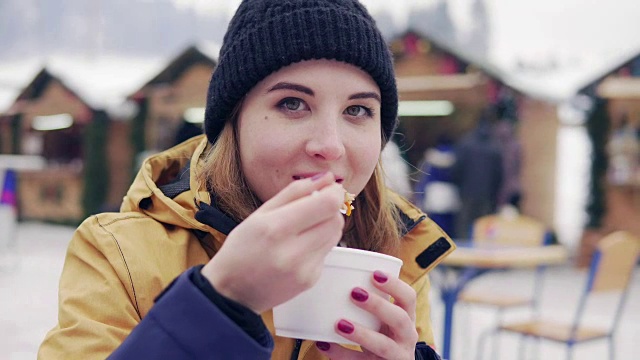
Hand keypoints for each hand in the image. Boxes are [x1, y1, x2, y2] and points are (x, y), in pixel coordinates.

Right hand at [201, 172, 344, 312]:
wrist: (232, 292)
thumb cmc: (242, 249)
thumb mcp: (260, 213)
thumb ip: (295, 191)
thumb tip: (327, 177)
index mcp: (276, 228)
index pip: (327, 204)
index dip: (334, 192)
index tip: (328, 189)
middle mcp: (292, 251)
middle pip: (335, 219)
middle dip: (329, 208)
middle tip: (312, 207)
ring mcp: (304, 269)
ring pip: (335, 235)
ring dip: (326, 225)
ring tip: (303, 228)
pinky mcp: (310, 280)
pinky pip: (327, 252)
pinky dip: (318, 244)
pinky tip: (298, 249)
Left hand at [315, 271, 418, 358]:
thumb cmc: (382, 335)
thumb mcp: (384, 319)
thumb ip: (372, 303)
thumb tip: (338, 276)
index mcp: (407, 317)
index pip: (409, 298)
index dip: (395, 285)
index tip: (374, 274)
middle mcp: (406, 337)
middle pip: (400, 319)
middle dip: (378, 305)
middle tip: (355, 293)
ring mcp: (396, 355)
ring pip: (384, 345)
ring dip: (362, 334)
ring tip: (339, 324)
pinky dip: (341, 354)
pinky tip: (325, 344)